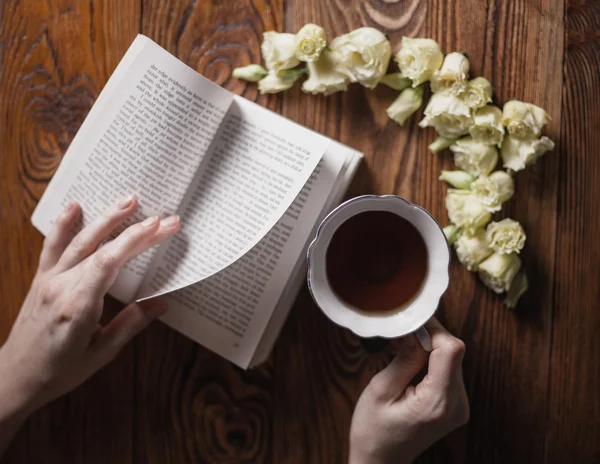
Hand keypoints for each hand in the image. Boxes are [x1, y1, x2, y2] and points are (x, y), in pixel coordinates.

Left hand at [0, 197, 179, 421]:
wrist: (15, 377)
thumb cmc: (59, 371)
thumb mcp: (101, 354)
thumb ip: (130, 325)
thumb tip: (160, 304)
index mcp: (77, 306)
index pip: (110, 262)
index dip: (136, 240)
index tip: (160, 227)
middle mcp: (60, 287)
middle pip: (100, 248)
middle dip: (133, 228)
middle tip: (160, 216)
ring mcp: (48, 280)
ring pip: (78, 242)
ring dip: (104, 218)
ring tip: (128, 200)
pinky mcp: (41, 280)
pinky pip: (51, 247)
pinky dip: (63, 226)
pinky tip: (74, 207)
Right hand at [349, 318, 468, 463]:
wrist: (380, 461)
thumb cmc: (374, 431)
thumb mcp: (380, 390)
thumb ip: (404, 359)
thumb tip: (417, 330)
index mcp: (438, 402)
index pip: (451, 349)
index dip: (432, 331)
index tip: (410, 326)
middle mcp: (457, 405)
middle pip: (454, 351)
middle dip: (429, 338)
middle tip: (401, 338)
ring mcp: (460, 406)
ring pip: (453, 357)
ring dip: (430, 348)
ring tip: (403, 353)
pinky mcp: (456, 404)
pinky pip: (450, 369)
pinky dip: (432, 360)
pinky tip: (413, 365)